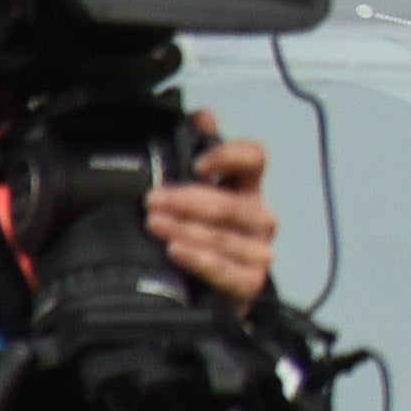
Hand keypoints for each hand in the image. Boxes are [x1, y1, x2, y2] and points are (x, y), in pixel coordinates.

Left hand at [148, 122, 276, 306]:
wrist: (191, 293)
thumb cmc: (192, 236)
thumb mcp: (184, 192)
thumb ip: (191, 150)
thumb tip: (201, 117)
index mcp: (245, 187)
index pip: (253, 159)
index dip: (229, 156)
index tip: (198, 164)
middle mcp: (257, 216)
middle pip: (233, 203)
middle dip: (189, 200)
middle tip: (153, 200)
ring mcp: (257, 251)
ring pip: (227, 237)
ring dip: (188, 229)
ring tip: (155, 226)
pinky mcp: (251, 283)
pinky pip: (231, 272)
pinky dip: (203, 261)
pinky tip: (178, 252)